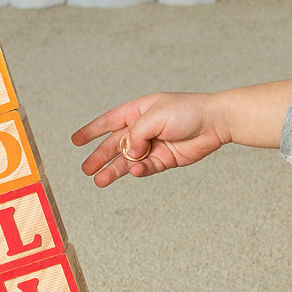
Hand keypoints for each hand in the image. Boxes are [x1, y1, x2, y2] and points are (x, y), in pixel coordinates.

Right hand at [72, 92, 231, 186]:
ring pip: (128, 160)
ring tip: (99, 180)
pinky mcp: (165, 159)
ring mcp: (153, 145)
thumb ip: (137, 134)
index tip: (75, 141)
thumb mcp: (156, 116)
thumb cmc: (188, 111)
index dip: (91, 131)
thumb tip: (128, 153)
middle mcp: (143, 128)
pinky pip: (146, 167)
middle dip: (100, 156)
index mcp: (138, 111)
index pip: (109, 121)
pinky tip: (134, 172)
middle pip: (115, 144)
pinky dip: (139, 171)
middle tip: (87, 169)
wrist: (216, 122)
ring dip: (114, 170)